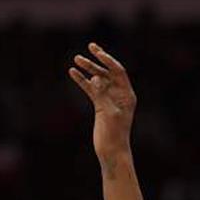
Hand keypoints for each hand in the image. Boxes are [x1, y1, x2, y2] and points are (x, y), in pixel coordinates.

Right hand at [68, 43, 137, 159]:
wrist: (111, 151)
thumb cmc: (114, 135)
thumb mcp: (109, 113)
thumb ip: (102, 94)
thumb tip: (95, 78)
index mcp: (127, 95)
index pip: (118, 72)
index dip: (108, 60)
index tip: (97, 52)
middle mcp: (119, 94)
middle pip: (108, 72)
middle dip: (98, 60)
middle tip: (89, 47)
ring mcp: (109, 99)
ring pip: (98, 79)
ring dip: (88, 69)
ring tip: (76, 59)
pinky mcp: (100, 106)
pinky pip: (90, 89)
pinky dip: (82, 81)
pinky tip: (72, 72)